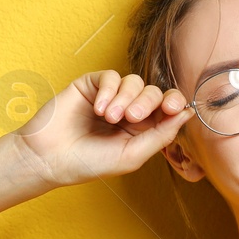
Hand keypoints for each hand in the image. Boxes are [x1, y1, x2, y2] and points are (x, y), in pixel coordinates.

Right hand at [15, 70, 194, 187]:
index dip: (174, 103)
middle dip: (147, 102)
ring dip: (125, 98)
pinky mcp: (92, 85)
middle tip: (130, 118)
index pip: (167, 108)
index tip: (173, 107)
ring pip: (134, 81)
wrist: (50, 158)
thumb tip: (188, 114)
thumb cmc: (90, 162)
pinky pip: (111, 76)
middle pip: (153, 93)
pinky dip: (109, 90)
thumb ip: (161, 134)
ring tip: (109, 117)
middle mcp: (129, 110)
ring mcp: (111, 96)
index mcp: (142, 129)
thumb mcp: (133, 154)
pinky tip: (99, 108)